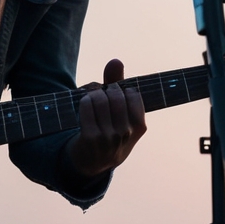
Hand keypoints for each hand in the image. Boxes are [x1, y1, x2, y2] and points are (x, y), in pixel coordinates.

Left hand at [64, 58, 146, 178]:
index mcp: (139, 127)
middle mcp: (126, 133)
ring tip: (92, 98)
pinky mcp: (90, 138)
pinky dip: (84, 100)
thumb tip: (115, 60)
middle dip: (107, 90)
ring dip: (93, 94)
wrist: (92, 163)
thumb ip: (119, 85)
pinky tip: (85, 104)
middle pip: (116, 95)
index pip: (133, 94)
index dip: (122, 90)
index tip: (115, 94)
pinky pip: (87, 107)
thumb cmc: (109, 132)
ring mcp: (108, 138)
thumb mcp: (120, 114)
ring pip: (101, 99)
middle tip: (101, 94)